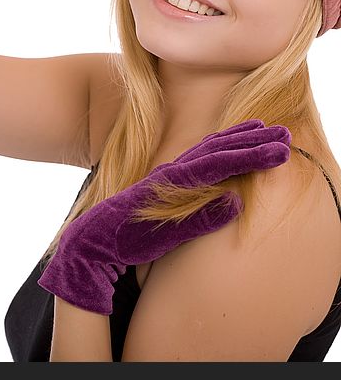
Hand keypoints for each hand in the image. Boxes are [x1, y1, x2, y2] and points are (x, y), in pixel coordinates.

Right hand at [37, 119, 290, 314]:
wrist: (91, 246)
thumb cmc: (128, 240)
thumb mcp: (173, 228)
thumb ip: (203, 214)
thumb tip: (239, 201)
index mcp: (175, 181)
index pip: (213, 156)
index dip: (243, 145)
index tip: (272, 139)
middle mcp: (172, 173)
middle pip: (219, 149)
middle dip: (254, 139)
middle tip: (287, 132)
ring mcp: (167, 179)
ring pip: (216, 155)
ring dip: (250, 146)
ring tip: (279, 142)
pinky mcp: (163, 189)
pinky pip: (203, 171)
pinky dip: (230, 160)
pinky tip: (252, 160)